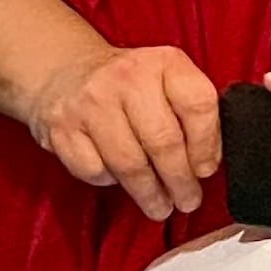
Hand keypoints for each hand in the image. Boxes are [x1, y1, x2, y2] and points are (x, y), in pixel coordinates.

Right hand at [21, 41, 222, 221]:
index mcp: (165, 62)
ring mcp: (90, 103)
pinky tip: (118, 179)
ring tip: (161, 207)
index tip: (206, 170)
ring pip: (129, 162)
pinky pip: (94, 170)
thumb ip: (193, 112)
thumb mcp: (168, 79)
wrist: (64, 70)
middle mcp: (128, 78)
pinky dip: (110, 181)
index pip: (198, 105)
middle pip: (163, 140)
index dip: (207, 144)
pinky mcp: (62, 129)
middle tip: (188, 201)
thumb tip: (208, 161)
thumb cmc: (128, 84)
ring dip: (149, 192)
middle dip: (179, 180)